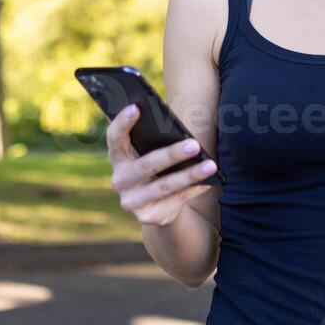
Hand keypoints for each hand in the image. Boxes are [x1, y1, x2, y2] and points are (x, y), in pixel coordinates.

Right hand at [106, 104, 216, 226]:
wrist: (155, 204)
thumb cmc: (155, 165)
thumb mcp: (149, 151)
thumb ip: (154, 139)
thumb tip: (180, 130)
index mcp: (117, 156)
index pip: (114, 137)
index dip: (122, 123)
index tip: (136, 107)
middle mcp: (119, 180)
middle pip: (146, 165)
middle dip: (172, 154)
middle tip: (194, 144)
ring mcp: (131, 201)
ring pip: (165, 186)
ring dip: (190, 175)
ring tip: (210, 165)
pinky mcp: (147, 216)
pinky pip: (175, 201)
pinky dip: (194, 189)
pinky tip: (209, 181)